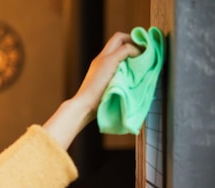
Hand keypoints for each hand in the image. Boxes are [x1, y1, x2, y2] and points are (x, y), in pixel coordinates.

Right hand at [43, 32, 141, 148]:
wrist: (83, 106)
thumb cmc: (95, 105)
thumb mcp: (107, 90)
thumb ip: (116, 82)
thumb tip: (132, 85)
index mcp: (99, 64)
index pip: (115, 45)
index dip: (129, 44)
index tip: (141, 52)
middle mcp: (100, 58)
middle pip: (118, 37)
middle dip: (134, 39)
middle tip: (146, 49)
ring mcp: (103, 59)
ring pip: (121, 39)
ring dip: (136, 44)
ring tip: (146, 54)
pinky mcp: (108, 61)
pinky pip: (126, 48)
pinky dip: (136, 52)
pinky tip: (141, 62)